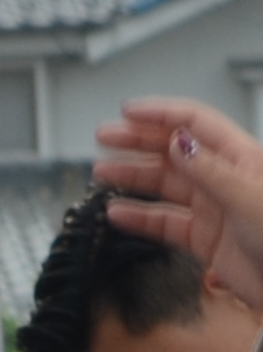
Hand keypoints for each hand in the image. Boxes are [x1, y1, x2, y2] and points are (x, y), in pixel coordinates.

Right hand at [96, 97, 262, 317]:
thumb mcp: (248, 198)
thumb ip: (210, 171)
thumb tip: (178, 142)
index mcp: (243, 158)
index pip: (196, 124)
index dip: (160, 114)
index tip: (127, 113)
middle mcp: (225, 179)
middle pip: (175, 152)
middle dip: (138, 142)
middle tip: (105, 138)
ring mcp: (213, 208)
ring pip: (165, 186)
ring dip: (133, 177)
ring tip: (103, 172)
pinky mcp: (205, 238)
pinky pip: (165, 223)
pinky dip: (139, 218)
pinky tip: (118, 213)